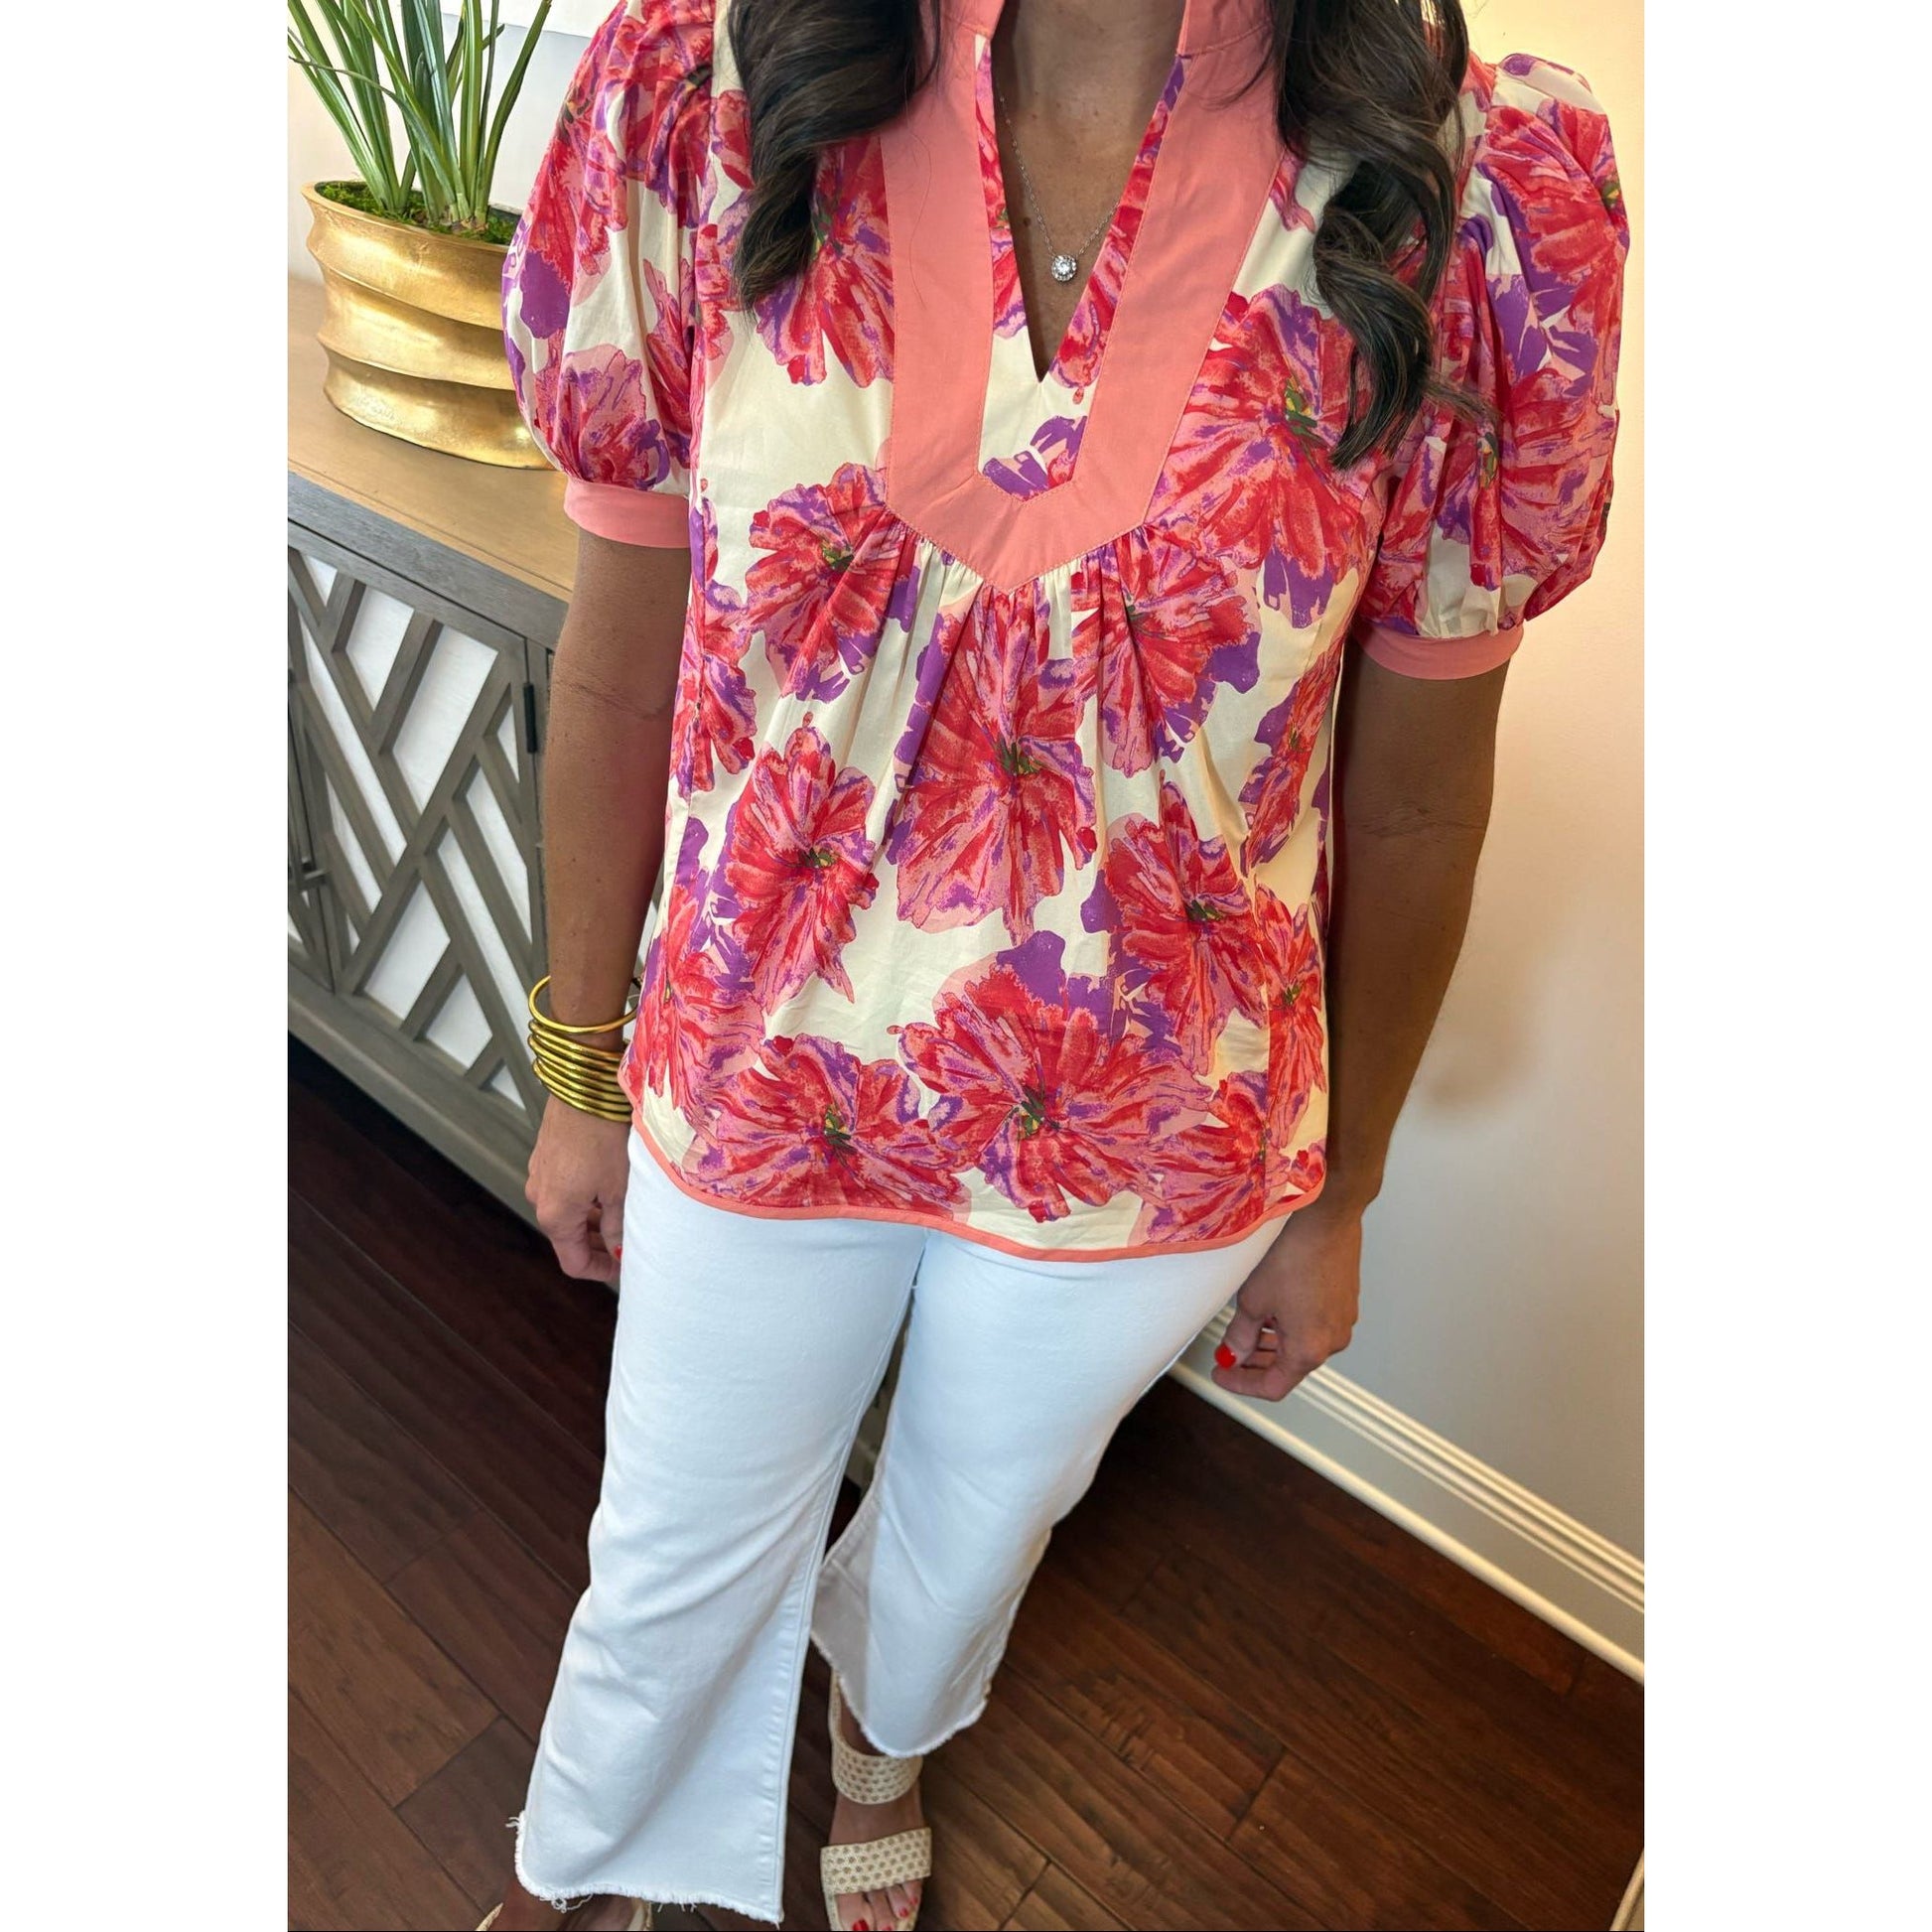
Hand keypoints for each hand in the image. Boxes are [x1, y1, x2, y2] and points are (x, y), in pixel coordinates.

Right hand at [525, 1098, 631, 1282]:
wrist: (585, 1086)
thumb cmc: (602, 1135)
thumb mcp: (618, 1187)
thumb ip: (618, 1225)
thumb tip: (620, 1247)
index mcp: (555, 1215)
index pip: (573, 1262)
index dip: (601, 1270)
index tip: (624, 1266)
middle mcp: (539, 1197)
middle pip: (568, 1238)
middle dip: (599, 1245)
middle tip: (628, 1243)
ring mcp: (540, 1175)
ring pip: (567, 1212)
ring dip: (593, 1220)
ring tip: (624, 1215)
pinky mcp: (546, 1156)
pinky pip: (563, 1188)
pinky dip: (585, 1197)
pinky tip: (609, 1188)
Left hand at [1211, 1200, 1362, 1402]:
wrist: (1327, 1214)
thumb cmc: (1294, 1253)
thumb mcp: (1254, 1299)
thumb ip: (1241, 1335)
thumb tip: (1233, 1355)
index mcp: (1310, 1349)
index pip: (1273, 1386)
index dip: (1242, 1384)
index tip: (1222, 1374)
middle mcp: (1333, 1340)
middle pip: (1290, 1368)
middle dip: (1257, 1364)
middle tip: (1230, 1355)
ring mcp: (1343, 1319)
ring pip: (1303, 1345)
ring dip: (1274, 1344)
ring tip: (1247, 1330)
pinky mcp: (1345, 1300)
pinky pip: (1316, 1325)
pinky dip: (1291, 1327)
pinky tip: (1272, 1310)